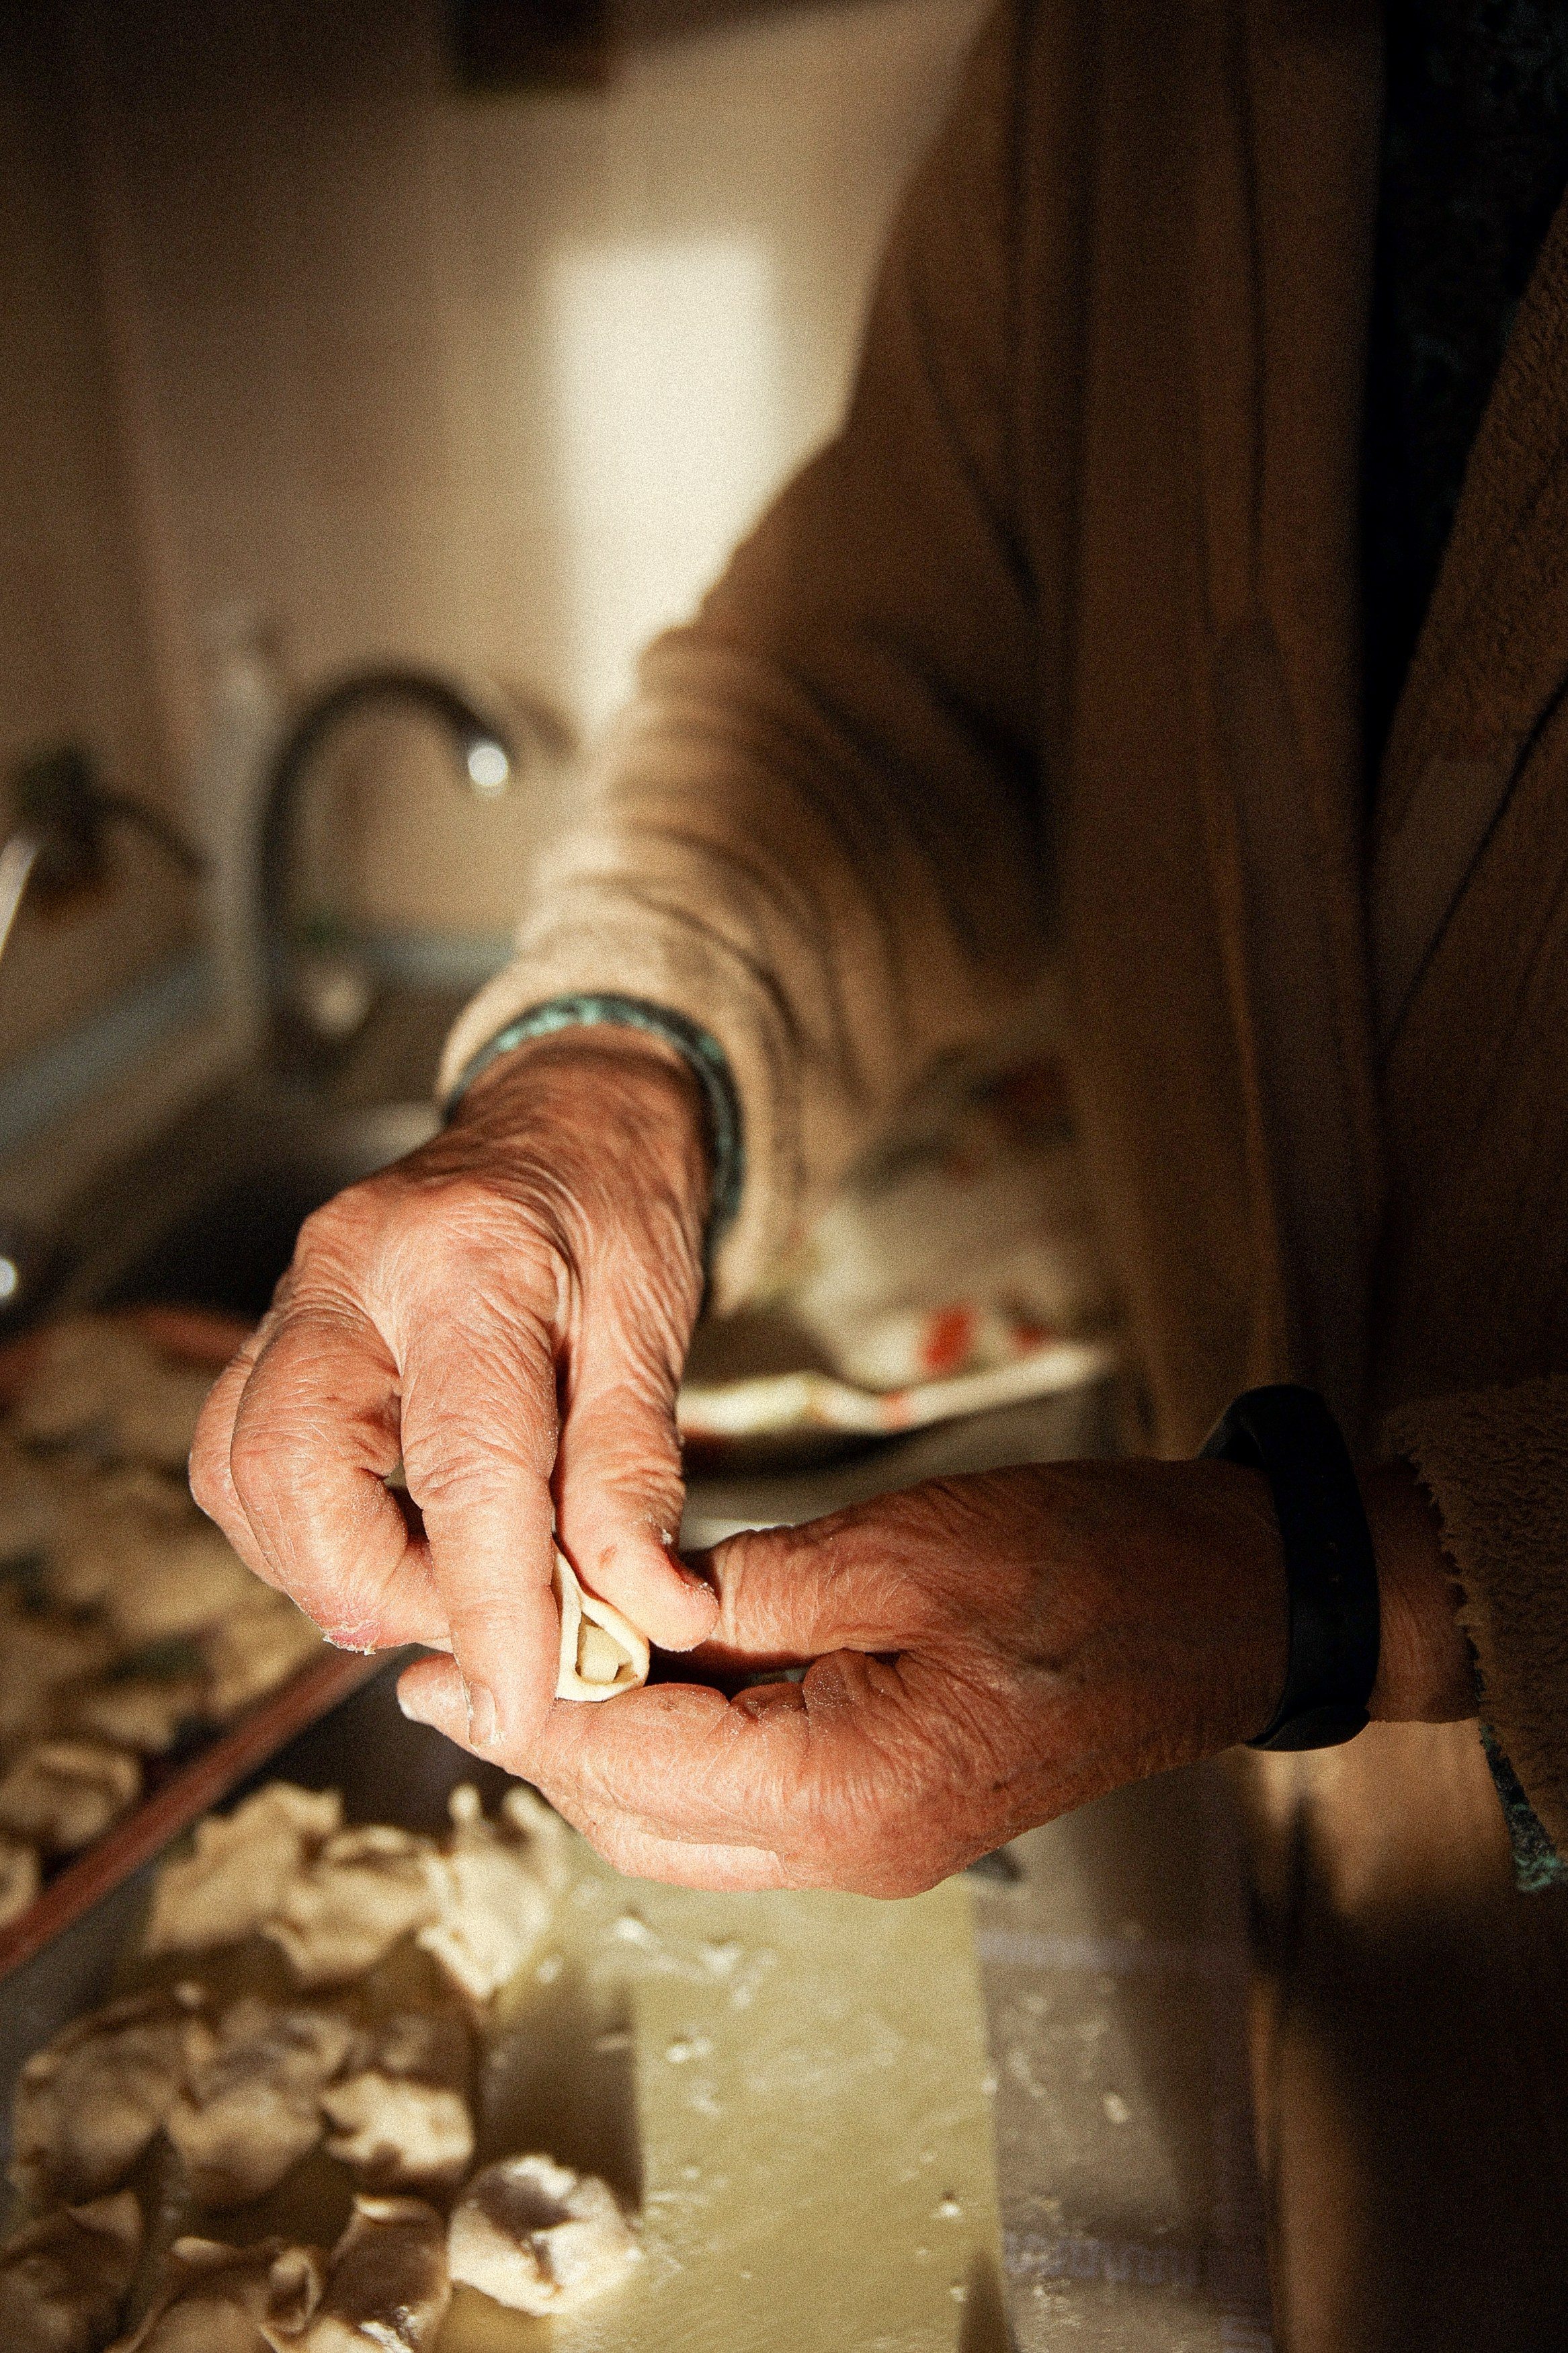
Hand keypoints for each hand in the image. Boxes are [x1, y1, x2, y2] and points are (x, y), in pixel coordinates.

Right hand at [189, 1035, 718, 1754]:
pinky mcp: (272, 1331)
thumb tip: (644, 1611)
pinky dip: (298, 1530)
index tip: (523, 1705)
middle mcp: (352, 1273)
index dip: (491, 1608)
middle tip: (479, 1633)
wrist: (562, 1118)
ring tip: (443, 1588)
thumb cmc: (615, 1208)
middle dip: (382, 1590)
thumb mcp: (656, 1322)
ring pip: (244, 1474)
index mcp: (471, 1261)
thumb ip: (636, 1472)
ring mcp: (294, 1298)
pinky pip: (235, 1455)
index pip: (467, 1468)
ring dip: (333, 1570)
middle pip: (299, 1473)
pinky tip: (384, 1541)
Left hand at [409, 1457, 1293, 1891]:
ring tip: (519, 1658)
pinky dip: (671, 1737)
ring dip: (598, 1743)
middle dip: (542, 1739)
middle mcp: (847, 1848)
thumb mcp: (909, 1547)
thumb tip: (627, 1595)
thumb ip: (753, 1585)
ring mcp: (869, 1839)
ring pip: (679, 1821)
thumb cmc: (1091, 1567)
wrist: (1226, 1609)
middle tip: (448, 1664)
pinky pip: (738, 1797)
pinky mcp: (884, 1805)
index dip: (531, 1707)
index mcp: (849, 1794)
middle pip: (638, 1818)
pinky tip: (637, 1662)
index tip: (441, 1656)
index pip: (635, 1767)